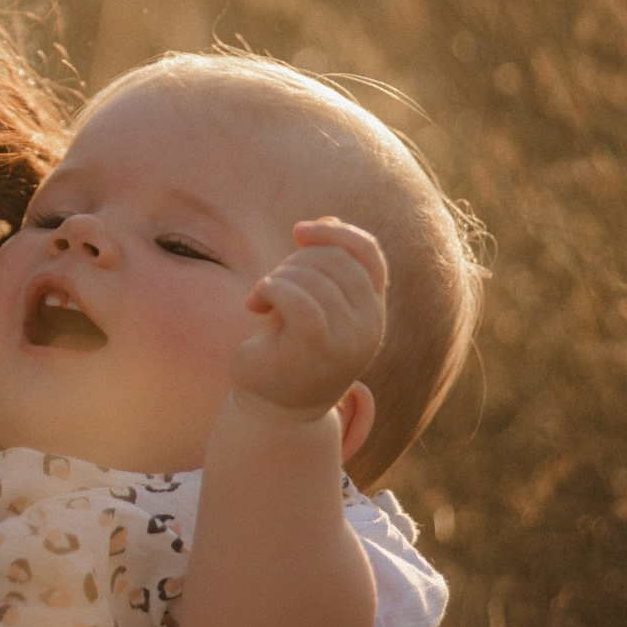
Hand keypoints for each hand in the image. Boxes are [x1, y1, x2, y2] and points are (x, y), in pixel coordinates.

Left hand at [231, 218, 385, 416]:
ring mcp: (348, 341)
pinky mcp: (318, 350)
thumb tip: (328, 220)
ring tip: (261, 301)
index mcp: (372, 310)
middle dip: (294, 261)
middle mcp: (369, 326)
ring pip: (313, 278)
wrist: (272, 407)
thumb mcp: (307, 301)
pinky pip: (297, 299)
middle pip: (335, 260)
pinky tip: (255, 304)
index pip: (369, 254)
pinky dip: (271, 290)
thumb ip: (321, 266)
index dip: (336, 232)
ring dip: (276, 279)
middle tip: (270, 286)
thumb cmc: (286, 349)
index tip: (299, 231)